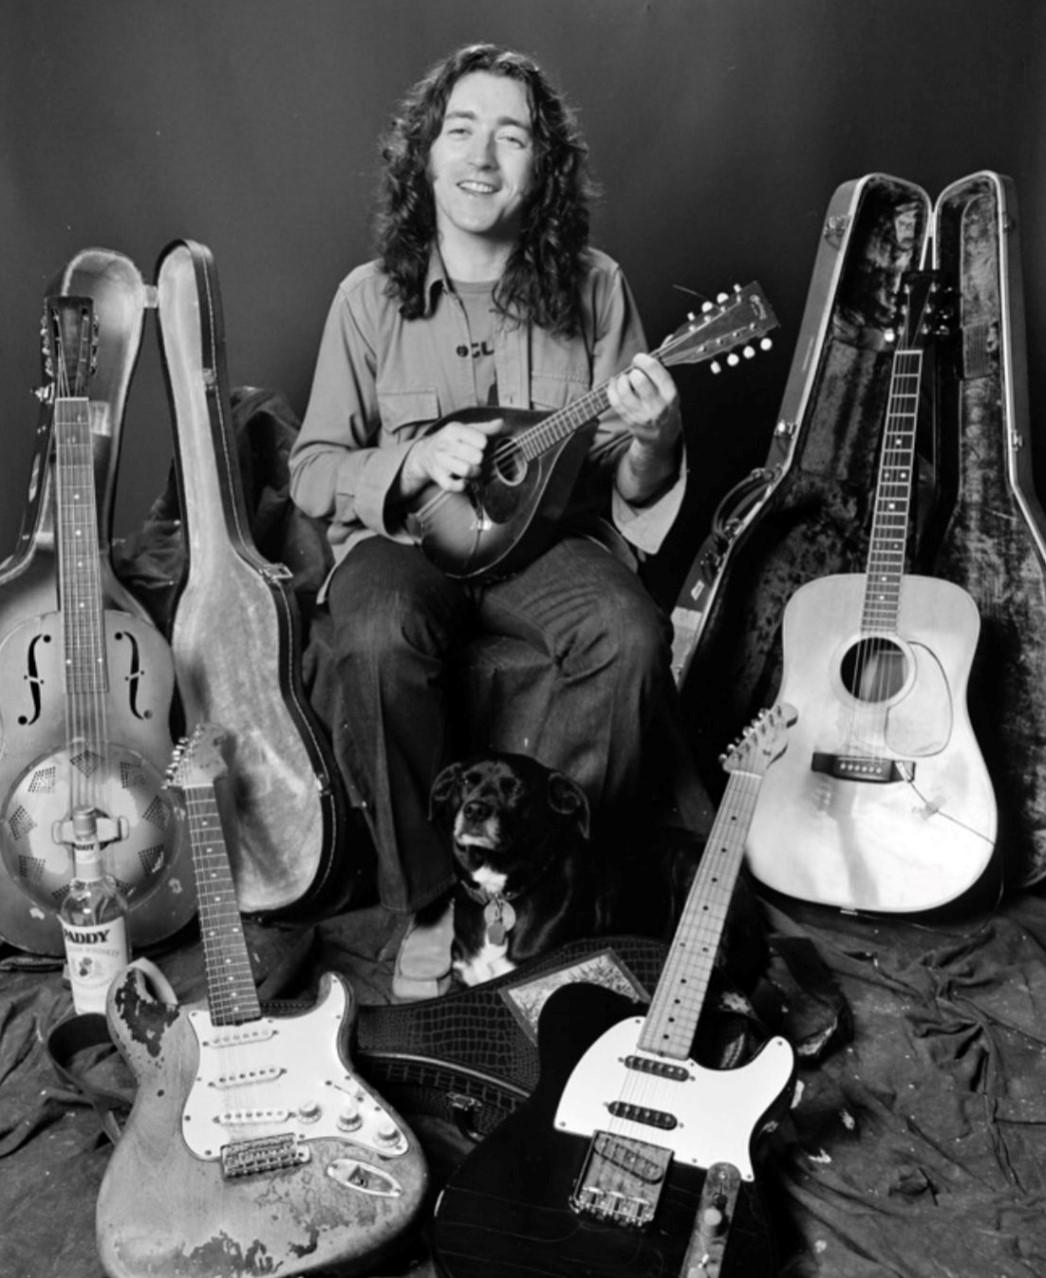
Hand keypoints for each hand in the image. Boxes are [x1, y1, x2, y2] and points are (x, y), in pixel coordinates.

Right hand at [401, 417, 503, 494]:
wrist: (424, 453)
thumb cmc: (449, 440)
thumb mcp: (464, 429)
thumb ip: (484, 428)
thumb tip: (500, 423)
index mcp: (454, 430)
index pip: (481, 440)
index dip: (484, 445)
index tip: (479, 445)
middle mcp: (446, 445)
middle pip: (476, 457)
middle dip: (480, 459)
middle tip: (475, 458)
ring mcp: (441, 461)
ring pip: (468, 471)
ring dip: (474, 472)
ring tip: (472, 468)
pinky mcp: (438, 477)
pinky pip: (455, 485)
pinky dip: (462, 485)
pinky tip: (463, 479)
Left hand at [608, 353, 682, 503]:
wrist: (661, 436)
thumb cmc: (665, 407)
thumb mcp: (670, 389)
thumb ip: (663, 367)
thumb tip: (667, 339)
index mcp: (670, 394)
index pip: (654, 369)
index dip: (643, 359)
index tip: (639, 359)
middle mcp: (657, 405)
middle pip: (638, 379)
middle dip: (633, 371)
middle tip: (634, 372)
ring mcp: (641, 414)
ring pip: (624, 389)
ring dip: (622, 380)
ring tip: (625, 380)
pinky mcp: (629, 420)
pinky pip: (614, 400)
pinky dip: (612, 389)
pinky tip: (616, 385)